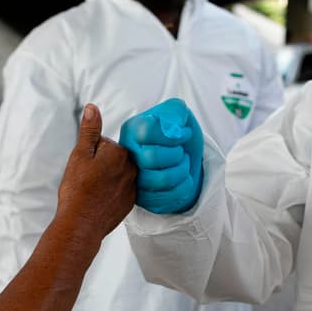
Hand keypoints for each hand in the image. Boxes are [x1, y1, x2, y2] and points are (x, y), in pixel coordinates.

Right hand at [56, 104, 137, 239]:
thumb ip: (89, 130)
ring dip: (108, 178)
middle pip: (114, 158)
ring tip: (93, 190)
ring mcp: (133, 186)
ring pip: (118, 174)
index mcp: (119, 152)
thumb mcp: (80, 155)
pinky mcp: (131, 202)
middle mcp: (132, 168)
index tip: (84, 168)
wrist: (81, 224)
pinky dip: (112, 192)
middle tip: (87, 179)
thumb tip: (93, 107)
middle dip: (101, 164)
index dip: (90, 154)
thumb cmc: (77, 190)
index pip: (104, 144)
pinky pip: (122, 190)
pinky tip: (100, 200)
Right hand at [119, 98, 203, 213]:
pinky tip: (181, 179)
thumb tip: (172, 130)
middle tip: (181, 152)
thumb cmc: (179, 135)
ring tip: (182, 165)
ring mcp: (132, 179)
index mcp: (132, 129)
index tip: (183, 133)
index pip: (147, 131)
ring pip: (161, 179)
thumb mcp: (179, 114)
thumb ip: (174, 111)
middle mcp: (126, 154)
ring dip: (182, 171)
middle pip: (152, 157)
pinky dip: (183, 187)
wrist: (186, 160)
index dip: (172, 134)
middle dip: (177, 154)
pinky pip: (167, 197)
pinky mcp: (142, 199)